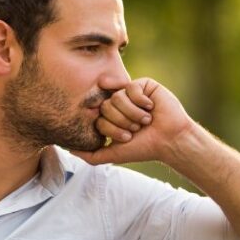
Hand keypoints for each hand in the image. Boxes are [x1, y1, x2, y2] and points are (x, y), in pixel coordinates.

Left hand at [71, 77, 194, 165]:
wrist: (169, 140)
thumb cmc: (143, 148)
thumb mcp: (113, 154)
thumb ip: (91, 155)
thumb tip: (69, 150)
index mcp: (110, 117)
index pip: (99, 118)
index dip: (112, 129)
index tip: (128, 138)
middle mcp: (118, 104)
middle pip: (106, 106)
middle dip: (122, 122)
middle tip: (137, 129)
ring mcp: (130, 93)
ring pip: (118, 97)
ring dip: (133, 114)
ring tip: (146, 120)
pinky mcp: (143, 85)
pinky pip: (131, 87)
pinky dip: (141, 102)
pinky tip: (151, 107)